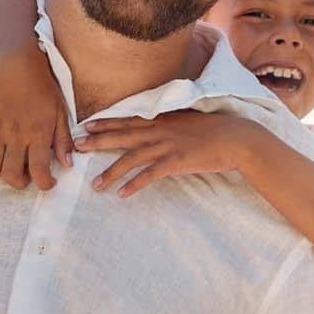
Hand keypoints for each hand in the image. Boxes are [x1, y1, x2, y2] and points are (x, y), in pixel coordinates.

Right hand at [0, 42, 72, 189]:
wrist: (19, 68)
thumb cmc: (44, 91)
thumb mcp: (61, 114)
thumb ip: (63, 140)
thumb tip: (67, 164)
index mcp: (39, 133)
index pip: (40, 170)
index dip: (44, 184)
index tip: (48, 183)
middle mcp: (16, 135)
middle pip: (12, 174)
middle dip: (21, 183)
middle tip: (28, 177)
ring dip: (1, 174)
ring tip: (11, 167)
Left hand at [75, 110, 261, 197]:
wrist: (237, 138)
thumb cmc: (216, 130)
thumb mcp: (190, 121)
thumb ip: (172, 123)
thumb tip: (158, 128)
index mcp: (164, 119)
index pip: (129, 120)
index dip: (107, 123)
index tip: (87, 126)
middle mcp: (162, 130)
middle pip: (124, 136)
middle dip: (99, 142)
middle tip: (77, 147)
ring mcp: (168, 145)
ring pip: (132, 158)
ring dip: (112, 172)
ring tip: (95, 185)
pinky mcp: (177, 161)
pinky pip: (150, 175)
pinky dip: (135, 184)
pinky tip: (122, 194)